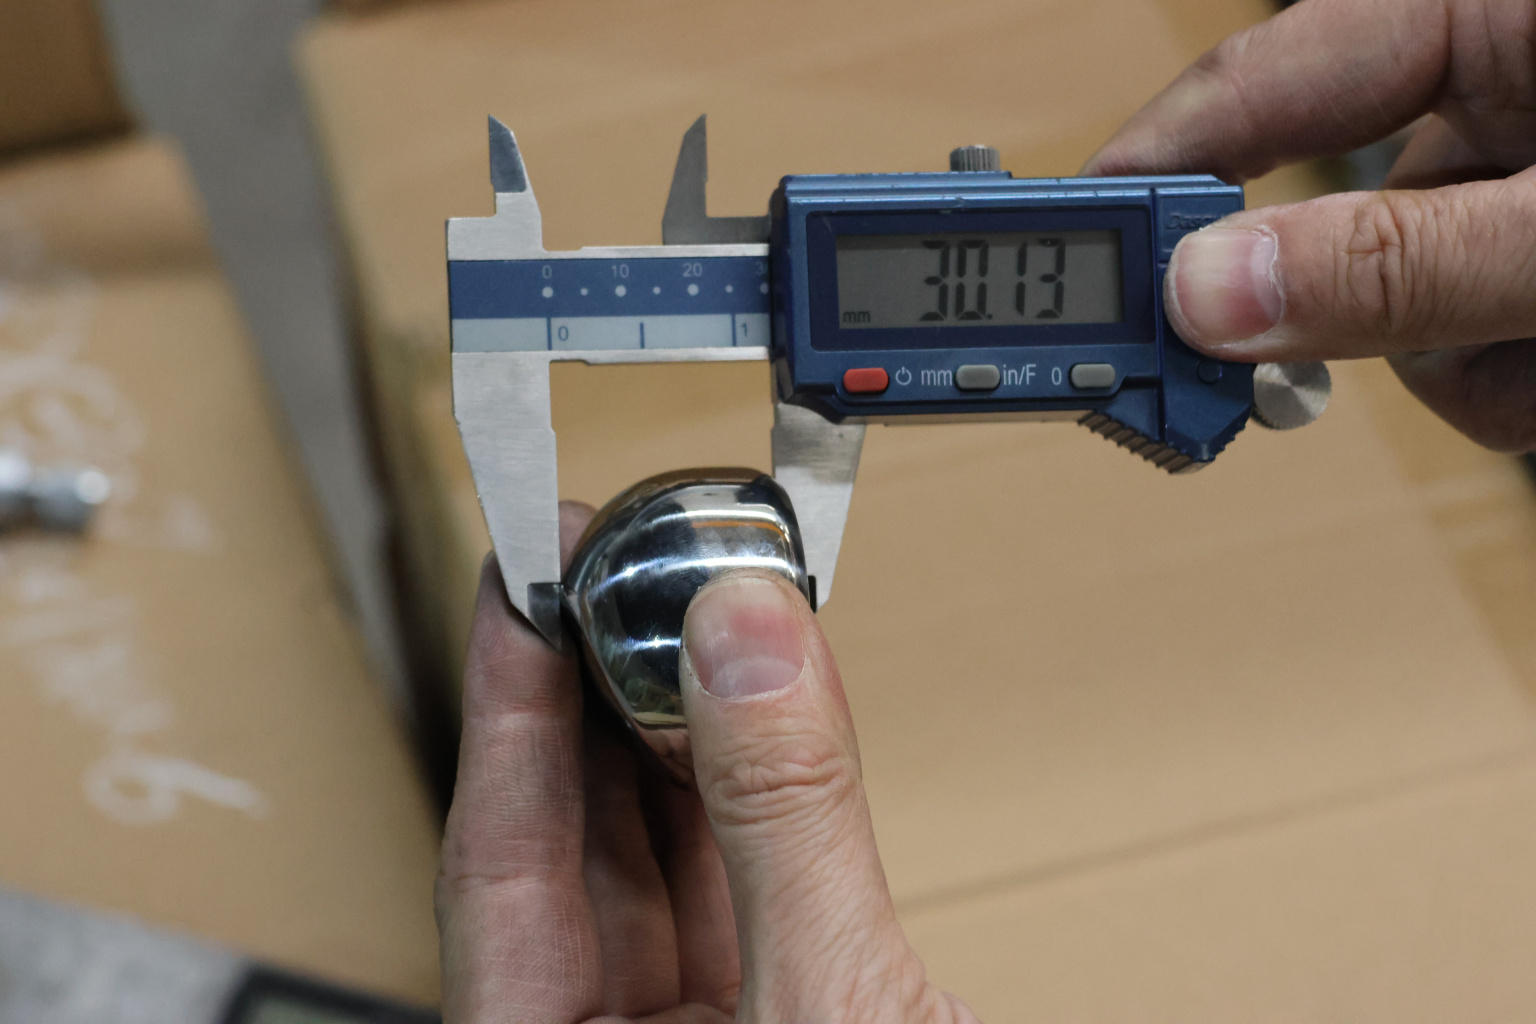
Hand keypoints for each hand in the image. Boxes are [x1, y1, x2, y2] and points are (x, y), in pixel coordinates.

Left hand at [436, 501, 977, 1022]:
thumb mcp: (831, 1006)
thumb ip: (789, 828)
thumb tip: (749, 640)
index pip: (495, 858)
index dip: (507, 705)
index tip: (519, 582)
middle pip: (571, 840)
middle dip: (594, 693)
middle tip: (605, 565)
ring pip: (654, 858)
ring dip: (675, 730)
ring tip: (680, 610)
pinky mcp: (765, 1012)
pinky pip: (735, 883)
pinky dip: (746, 793)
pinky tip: (750, 705)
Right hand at [1083, 0, 1535, 450]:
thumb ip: (1399, 263)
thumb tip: (1208, 295)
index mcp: (1484, 7)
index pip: (1263, 75)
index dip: (1149, 164)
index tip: (1057, 242)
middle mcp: (1494, 82)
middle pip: (1318, 212)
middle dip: (1322, 308)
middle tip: (1222, 383)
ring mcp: (1522, 173)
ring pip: (1393, 302)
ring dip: (1451, 360)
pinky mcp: (1533, 253)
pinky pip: (1463, 340)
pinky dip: (1502, 375)